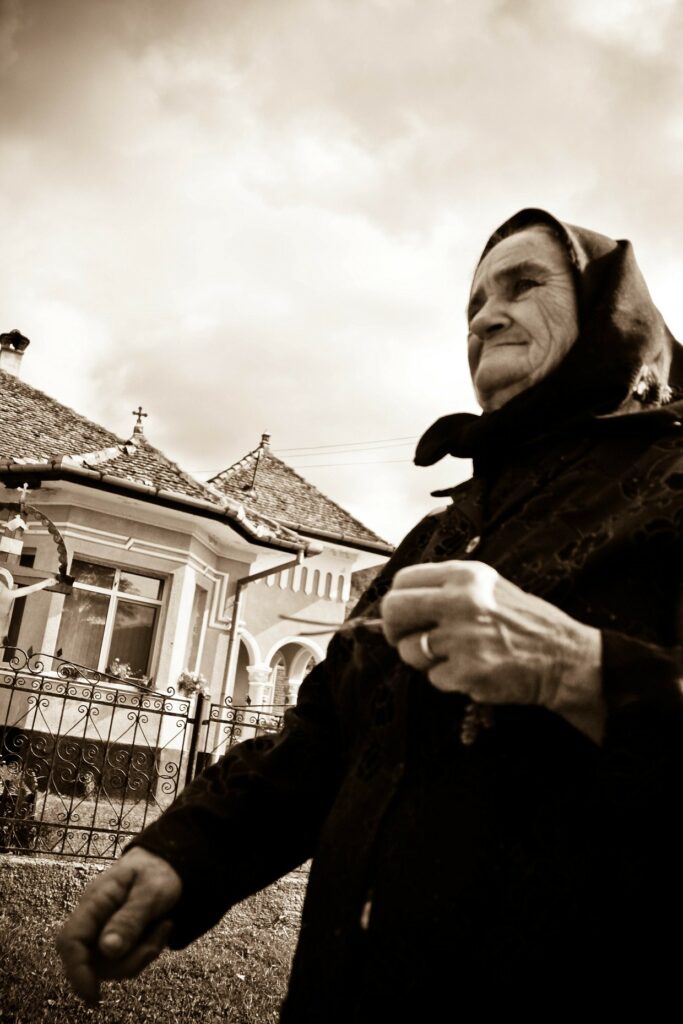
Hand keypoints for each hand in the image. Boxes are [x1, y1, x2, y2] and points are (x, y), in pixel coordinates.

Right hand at [56, 847, 182, 1004]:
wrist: (166, 863)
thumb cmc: (157, 871)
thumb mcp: (151, 891)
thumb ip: (130, 919)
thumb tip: (107, 950)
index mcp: (95, 901)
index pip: (70, 940)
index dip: (77, 970)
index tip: (93, 995)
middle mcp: (92, 919)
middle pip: (92, 961)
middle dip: (128, 961)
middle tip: (158, 937)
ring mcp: (102, 931)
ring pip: (111, 965)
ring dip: (141, 954)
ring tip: (164, 926)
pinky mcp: (114, 940)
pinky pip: (124, 961)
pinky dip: (144, 951)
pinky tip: (160, 929)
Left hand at [381, 561, 604, 741]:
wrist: (563, 658)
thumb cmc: (523, 622)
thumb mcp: (489, 587)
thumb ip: (447, 588)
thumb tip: (400, 601)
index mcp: (465, 575)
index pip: (403, 580)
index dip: (396, 600)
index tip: (401, 615)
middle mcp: (461, 601)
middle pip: (394, 611)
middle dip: (392, 629)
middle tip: (403, 639)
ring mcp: (463, 637)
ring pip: (410, 650)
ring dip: (424, 659)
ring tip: (454, 656)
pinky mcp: (468, 671)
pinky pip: (434, 678)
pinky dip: (448, 679)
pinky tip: (472, 670)